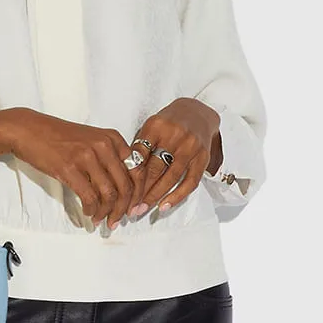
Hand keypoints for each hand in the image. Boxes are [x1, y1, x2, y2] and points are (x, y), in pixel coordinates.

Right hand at [0, 107, 134, 227]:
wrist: (29, 130)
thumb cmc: (58, 137)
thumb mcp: (91, 139)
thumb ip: (109, 157)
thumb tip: (122, 187)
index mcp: (113, 138)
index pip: (138, 171)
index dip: (138, 194)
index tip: (133, 208)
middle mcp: (104, 146)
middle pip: (126, 186)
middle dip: (123, 209)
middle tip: (117, 221)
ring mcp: (87, 157)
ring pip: (109, 194)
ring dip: (107, 213)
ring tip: (101, 220)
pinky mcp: (70, 169)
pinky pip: (89, 197)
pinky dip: (91, 210)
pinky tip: (88, 213)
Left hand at [126, 97, 220, 217]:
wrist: (197, 113)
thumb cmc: (167, 124)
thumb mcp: (149, 127)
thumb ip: (139, 147)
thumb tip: (123, 174)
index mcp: (156, 127)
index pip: (139, 155)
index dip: (128, 175)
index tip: (119, 190)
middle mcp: (175, 135)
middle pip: (154, 168)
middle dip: (140, 190)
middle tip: (128, 205)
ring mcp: (190, 147)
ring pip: (170, 177)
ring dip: (155, 196)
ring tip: (142, 209)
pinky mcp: (202, 157)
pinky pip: (190, 182)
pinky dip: (177, 196)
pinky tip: (164, 206)